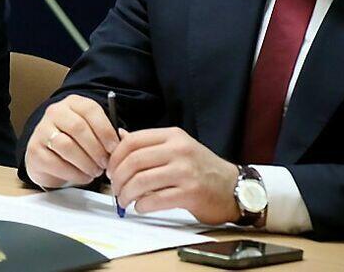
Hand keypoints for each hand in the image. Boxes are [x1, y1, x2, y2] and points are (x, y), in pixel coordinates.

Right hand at [24, 94, 119, 187]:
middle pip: (78, 128)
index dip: (105, 130)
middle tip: (105, 164)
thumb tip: (123, 142)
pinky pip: (56, 163)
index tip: (114, 148)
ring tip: (95, 171)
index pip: (90, 110)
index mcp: (73, 103)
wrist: (50, 158)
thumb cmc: (78, 144)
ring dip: (85, 162)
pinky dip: (74, 174)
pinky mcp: (34, 151)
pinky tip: (83, 176)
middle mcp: (55, 112)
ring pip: (66, 146)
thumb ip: (108, 136)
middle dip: (96, 149)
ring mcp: (42, 130)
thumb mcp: (93, 134)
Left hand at [107, 126, 239, 223]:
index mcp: (173, 136)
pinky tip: (140, 207)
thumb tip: (120, 137)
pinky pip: (156, 199)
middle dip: (117, 178)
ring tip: (124, 200)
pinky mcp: (190, 193)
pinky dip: (142, 205)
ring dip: (126, 194)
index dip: (115, 157)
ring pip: (142, 181)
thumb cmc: (202, 169)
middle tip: (114, 188)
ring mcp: (186, 171)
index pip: (132, 141)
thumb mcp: (178, 148)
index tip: (110, 169)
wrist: (234, 188)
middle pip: (133, 161)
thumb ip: (150, 145)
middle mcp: (179, 150)